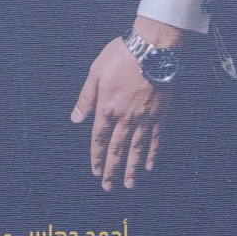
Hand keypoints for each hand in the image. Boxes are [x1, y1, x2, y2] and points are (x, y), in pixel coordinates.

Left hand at [71, 17, 180, 190]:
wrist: (152, 48)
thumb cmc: (121, 56)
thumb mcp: (95, 73)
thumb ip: (86, 98)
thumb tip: (75, 118)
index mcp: (107, 108)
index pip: (99, 139)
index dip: (97, 157)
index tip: (95, 171)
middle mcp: (126, 118)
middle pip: (117, 149)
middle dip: (112, 170)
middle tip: (109, 187)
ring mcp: (145, 117)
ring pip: (137, 149)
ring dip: (132, 168)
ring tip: (129, 184)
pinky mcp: (161, 113)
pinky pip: (156, 138)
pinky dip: (153, 153)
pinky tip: (150, 165)